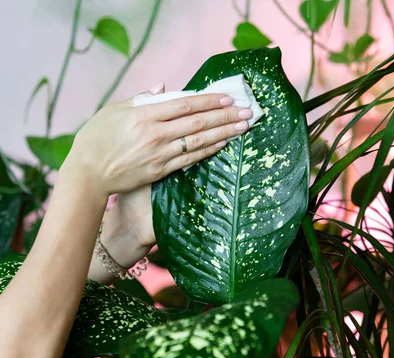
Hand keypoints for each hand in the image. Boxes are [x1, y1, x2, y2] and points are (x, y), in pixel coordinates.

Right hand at [61, 83, 252, 195]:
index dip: (209, 100)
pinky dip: (208, 151)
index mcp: (144, 115)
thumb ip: (141, 99)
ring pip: (198, 141)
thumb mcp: (113, 111)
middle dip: (225, 115)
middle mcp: (155, 134)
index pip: (185, 104)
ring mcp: (159, 154)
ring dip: (223, 133)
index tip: (228, 97)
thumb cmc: (96, 139)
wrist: (88, 174)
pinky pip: (189, 160)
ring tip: (242, 127)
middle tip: (247, 112)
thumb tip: (163, 88)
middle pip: (197, 122)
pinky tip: (223, 145)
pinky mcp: (159, 171)